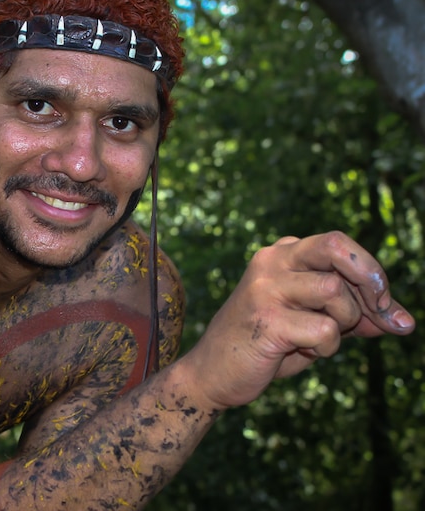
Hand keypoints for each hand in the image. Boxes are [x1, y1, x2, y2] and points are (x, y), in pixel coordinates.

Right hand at [182, 231, 414, 410]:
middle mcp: (271, 263)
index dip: (371, 273)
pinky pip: (325, 330)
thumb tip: (404, 322)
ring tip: (321, 339)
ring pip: (335, 291)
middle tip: (381, 308)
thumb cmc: (267, 345)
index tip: (385, 305)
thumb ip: (353, 316)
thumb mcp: (314, 323)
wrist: (214, 373)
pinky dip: (326, 348)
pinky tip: (302, 351)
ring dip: (343, 323)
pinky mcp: (266, 320)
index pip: (339, 243)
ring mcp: (265, 289)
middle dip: (371, 280)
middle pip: (336, 246)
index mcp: (281, 255)